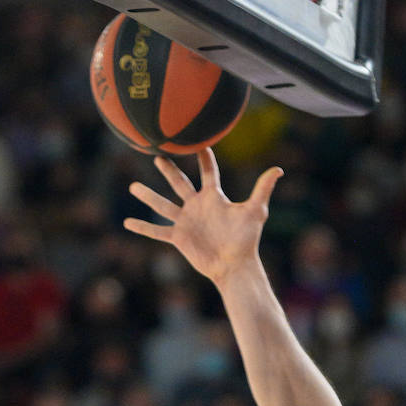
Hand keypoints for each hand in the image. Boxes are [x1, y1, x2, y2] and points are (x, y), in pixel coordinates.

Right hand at [124, 149, 282, 286]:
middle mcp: (197, 206)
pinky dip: (143, 227)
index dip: (204, 157)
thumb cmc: (246, 239)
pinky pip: (157, 231)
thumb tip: (278, 169)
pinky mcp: (179, 237)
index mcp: (214, 197)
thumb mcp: (255, 211)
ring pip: (163, 204)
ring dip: (148, 196)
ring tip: (132, 186)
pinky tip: (127, 223)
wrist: (234, 265)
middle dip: (168, 169)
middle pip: (180, 183)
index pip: (208, 172)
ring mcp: (186, 221)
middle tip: (157, 154)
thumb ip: (263, 189)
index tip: (197, 141)